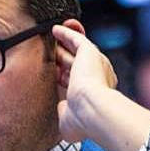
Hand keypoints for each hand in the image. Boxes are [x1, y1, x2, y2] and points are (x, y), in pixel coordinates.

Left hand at [52, 22, 149, 150]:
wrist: (92, 110)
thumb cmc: (84, 120)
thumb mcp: (69, 121)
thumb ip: (65, 113)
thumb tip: (62, 108)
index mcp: (95, 93)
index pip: (79, 80)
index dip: (64, 77)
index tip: (54, 77)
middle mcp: (98, 77)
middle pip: (77, 62)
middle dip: (64, 57)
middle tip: (51, 53)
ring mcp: (96, 63)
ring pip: (78, 49)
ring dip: (65, 42)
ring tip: (53, 35)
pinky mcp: (90, 52)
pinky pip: (76, 38)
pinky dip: (66, 33)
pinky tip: (55, 29)